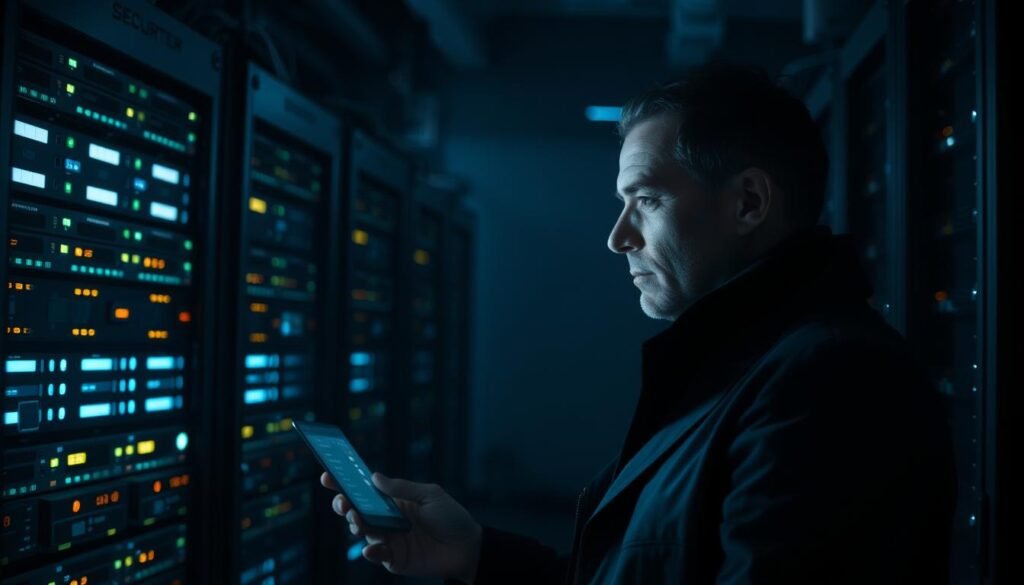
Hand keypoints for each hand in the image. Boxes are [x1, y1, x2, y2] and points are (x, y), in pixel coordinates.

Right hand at [321, 472, 481, 582]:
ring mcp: (389, 539)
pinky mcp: (395, 559)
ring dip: (356, 524)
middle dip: (344, 504)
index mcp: (393, 501)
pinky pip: (376, 555)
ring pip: (363, 531)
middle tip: (342, 501)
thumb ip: (402, 488)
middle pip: (356, 511)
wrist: (467, 547)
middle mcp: (386, 519)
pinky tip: (372, 547)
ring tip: (357, 518)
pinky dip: (371, 552)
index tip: (328, 475)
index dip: (344, 484)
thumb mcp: (430, 495)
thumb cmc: (451, 517)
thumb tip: (374, 477)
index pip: (364, 491)